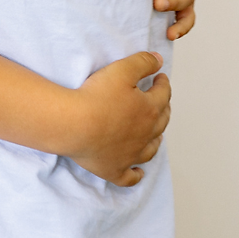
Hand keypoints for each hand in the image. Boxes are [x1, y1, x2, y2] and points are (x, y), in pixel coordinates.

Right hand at [69, 51, 169, 186]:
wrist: (75, 125)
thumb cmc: (96, 97)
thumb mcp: (121, 70)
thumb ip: (142, 62)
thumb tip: (159, 60)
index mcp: (149, 110)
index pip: (163, 94)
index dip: (163, 84)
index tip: (160, 78)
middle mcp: (145, 135)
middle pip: (161, 122)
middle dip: (163, 109)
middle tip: (160, 101)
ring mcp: (131, 155)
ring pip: (150, 149)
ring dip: (155, 140)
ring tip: (155, 134)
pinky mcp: (115, 169)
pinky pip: (130, 177)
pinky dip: (136, 175)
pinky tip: (138, 173)